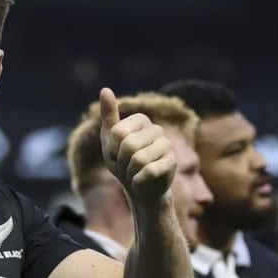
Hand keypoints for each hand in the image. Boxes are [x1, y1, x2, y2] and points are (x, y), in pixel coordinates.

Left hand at [99, 87, 176, 204]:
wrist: (138, 188)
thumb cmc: (122, 162)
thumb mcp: (110, 140)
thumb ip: (108, 115)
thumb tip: (105, 89)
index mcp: (141, 120)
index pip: (118, 132)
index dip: (112, 149)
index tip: (115, 154)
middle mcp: (157, 129)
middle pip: (129, 145)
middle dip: (121, 162)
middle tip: (125, 166)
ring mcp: (167, 146)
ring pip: (139, 159)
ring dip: (129, 172)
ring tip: (134, 173)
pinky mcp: (172, 162)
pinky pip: (149, 171)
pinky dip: (138, 181)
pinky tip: (141, 181)